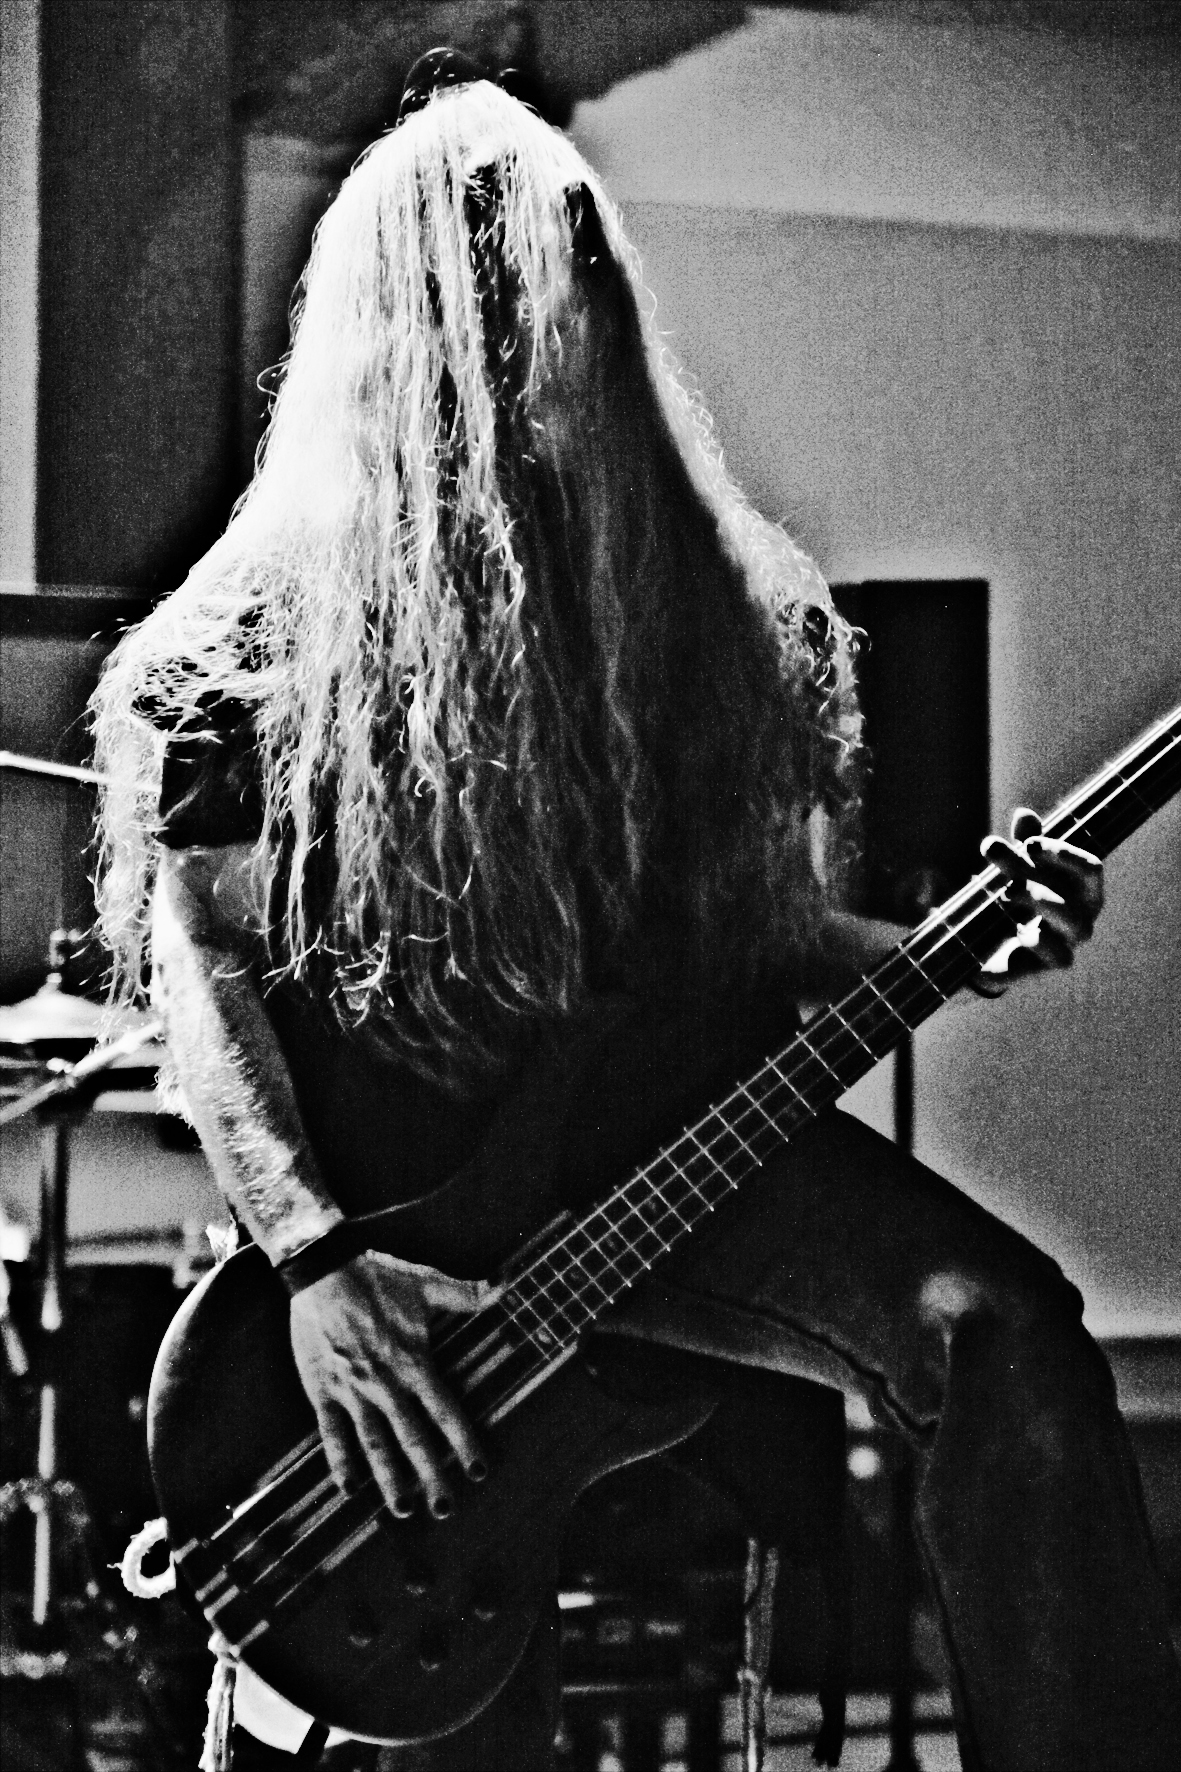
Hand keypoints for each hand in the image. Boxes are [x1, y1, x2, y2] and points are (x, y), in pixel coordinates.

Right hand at [288, 1250, 497, 1518]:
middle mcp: (386, 1384)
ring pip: (375, 1444)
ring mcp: (353, 1390)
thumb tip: (505, 1287)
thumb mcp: (425, 1282)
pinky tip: (349, 1489)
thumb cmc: (377, 1276)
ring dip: (389, 1479)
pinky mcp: (324, 1390)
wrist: (323, 1270)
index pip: (445, 1412)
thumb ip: (465, 1294)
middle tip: (445, 1509)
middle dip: (431, 1476)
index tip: (478, 1471)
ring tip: (403, 1510)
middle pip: (413, 1438)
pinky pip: (332, 1433)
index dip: (463, 1443)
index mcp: (414, 1362)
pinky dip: (340, 1460)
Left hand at [973, 808, 1103, 993]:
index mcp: (1084, 888)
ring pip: (1073, 920)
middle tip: (998, 861)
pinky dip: (1036, 939)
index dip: (1061, 853)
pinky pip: (1059, 954)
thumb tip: (1025, 814)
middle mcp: (1086, 913)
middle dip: (1036, 872)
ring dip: (1037, 899)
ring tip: (1006, 894)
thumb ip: (1024, 840)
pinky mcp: (1057, 963)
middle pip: (1077, 890)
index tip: (1027, 845)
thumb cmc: (1019, 897)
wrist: (996, 945)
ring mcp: (1074, 940)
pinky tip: (1016, 930)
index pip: (1090, 867)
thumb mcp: (1019, 865)